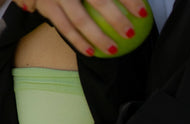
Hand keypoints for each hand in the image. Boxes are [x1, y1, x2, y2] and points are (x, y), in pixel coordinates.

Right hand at [12, 0, 149, 56]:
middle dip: (116, 19)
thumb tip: (135, 2)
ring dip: (97, 37)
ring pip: (80, 20)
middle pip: (99, 1)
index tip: (143, 13)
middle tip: (130, 34)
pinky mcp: (46, 7)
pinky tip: (90, 52)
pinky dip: (78, 42)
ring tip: (113, 50)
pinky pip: (64, 29)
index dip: (130, 0)